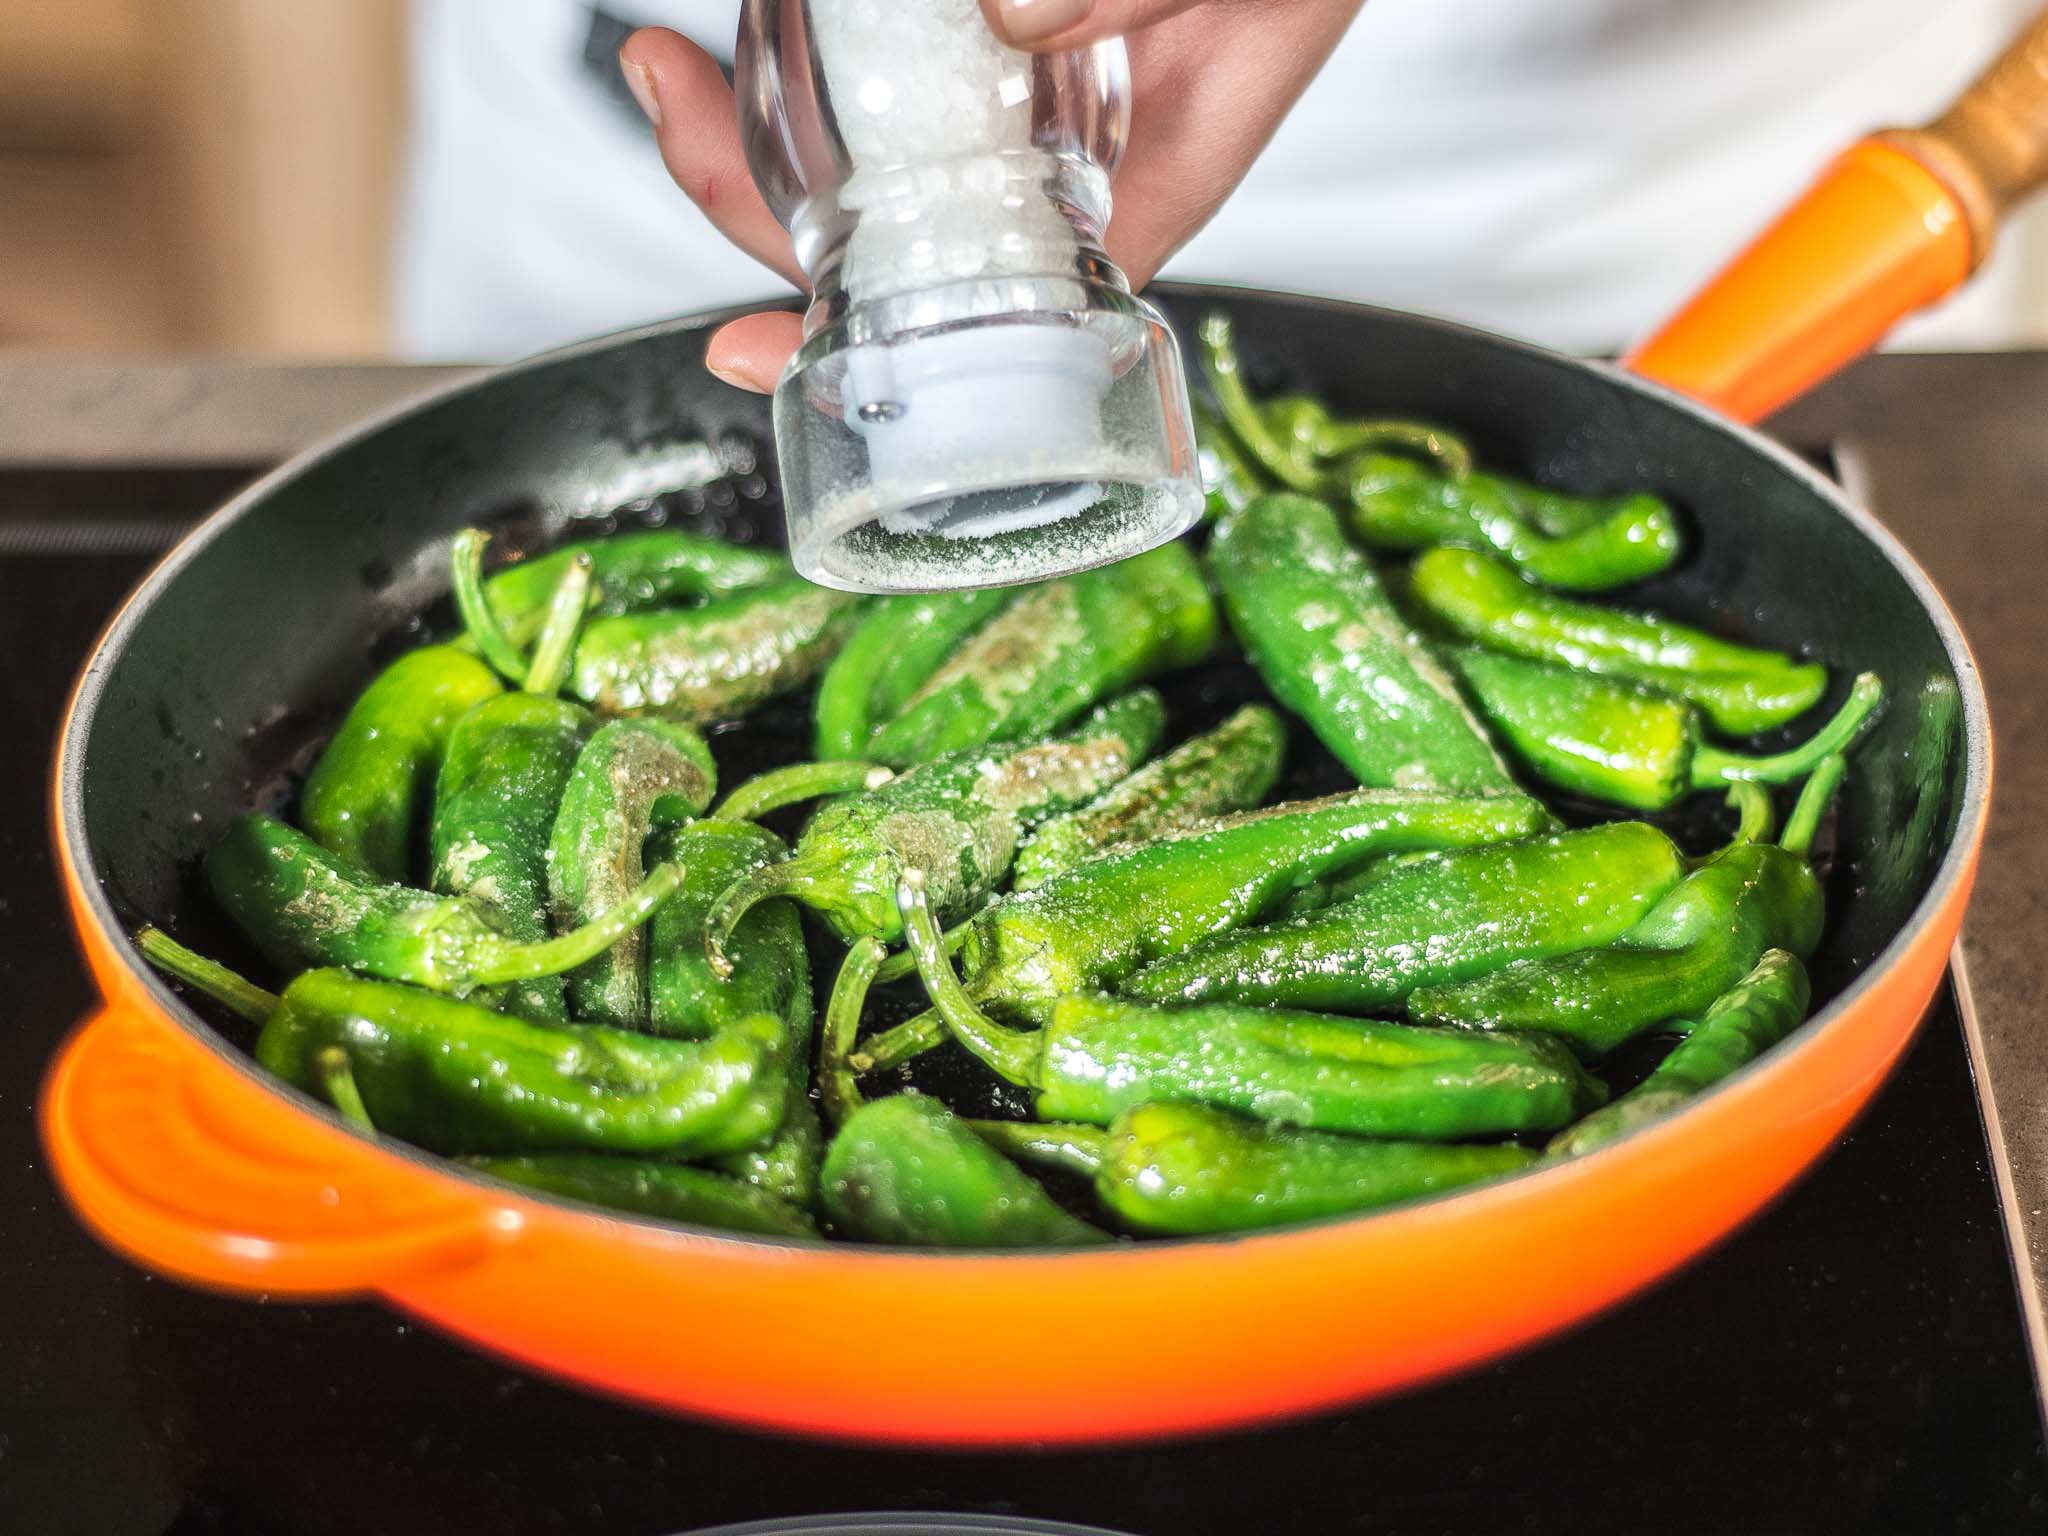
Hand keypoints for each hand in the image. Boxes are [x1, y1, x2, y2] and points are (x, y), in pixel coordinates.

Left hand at [619, 0, 1364, 391]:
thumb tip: (1010, 17)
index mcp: (1143, 188)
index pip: (999, 311)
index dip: (873, 348)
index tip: (757, 355)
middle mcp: (1062, 162)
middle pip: (886, 238)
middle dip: (751, 196)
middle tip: (670, 100)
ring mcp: (1019, 96)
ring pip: (861, 158)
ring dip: (747, 126)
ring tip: (664, 62)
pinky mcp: (995, 37)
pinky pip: (883, 74)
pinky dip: (801, 60)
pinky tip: (740, 27)